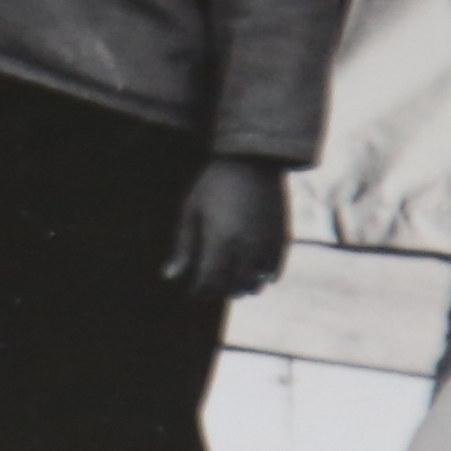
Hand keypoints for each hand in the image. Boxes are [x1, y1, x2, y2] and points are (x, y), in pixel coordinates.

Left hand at [162, 157, 294, 300]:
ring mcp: (266, 245)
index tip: (193, 288)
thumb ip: (182, 247)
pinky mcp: (281, 239)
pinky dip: (264, 278)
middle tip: (210, 287)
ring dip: (242, 288)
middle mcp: (245, 248)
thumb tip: (169, 276)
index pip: (209, 282)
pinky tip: (256, 277)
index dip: (199, 290)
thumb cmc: (213, 184)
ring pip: (255, 284)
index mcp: (219, 241)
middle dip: (218, 291)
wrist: (251, 159)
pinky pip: (274, 271)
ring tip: (232, 284)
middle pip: (232, 287)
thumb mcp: (191, 211)